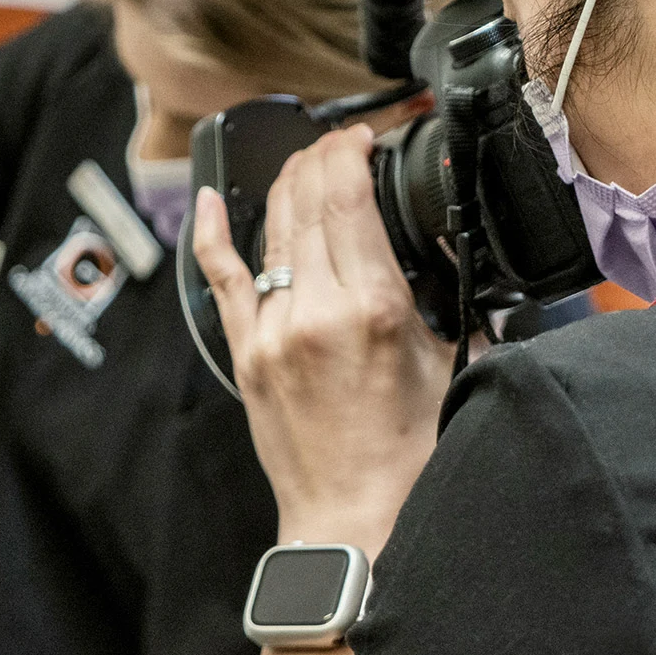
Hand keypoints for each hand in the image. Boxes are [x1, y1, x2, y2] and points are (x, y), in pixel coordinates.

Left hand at [192, 126, 450, 548]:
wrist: (355, 517)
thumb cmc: (409, 451)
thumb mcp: (446, 358)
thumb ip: (441, 292)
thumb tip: (438, 239)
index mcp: (374, 306)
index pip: (349, 196)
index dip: (352, 151)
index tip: (364, 137)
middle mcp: (316, 308)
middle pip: (306, 200)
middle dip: (321, 156)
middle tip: (338, 142)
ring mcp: (271, 328)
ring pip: (270, 229)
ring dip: (286, 185)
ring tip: (304, 164)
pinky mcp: (244, 350)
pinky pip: (220, 276)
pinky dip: (211, 232)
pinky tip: (209, 200)